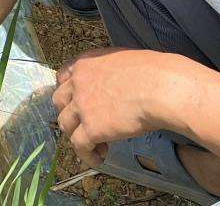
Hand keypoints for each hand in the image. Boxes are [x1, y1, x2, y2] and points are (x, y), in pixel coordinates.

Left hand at [53, 47, 183, 166]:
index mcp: (85, 63)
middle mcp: (78, 83)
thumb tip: (119, 82)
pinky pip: (79, 145)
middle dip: (69, 113)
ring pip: (65, 124)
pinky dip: (87, 154)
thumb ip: (110, 71)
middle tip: (85, 123)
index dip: (68, 91)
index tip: (75, 101)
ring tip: (97, 145)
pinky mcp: (91, 128)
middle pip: (59, 101)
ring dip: (77, 135)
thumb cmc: (155, 72)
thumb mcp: (123, 60)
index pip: (63, 76)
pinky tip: (99, 159)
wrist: (161, 88)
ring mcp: (82, 105)